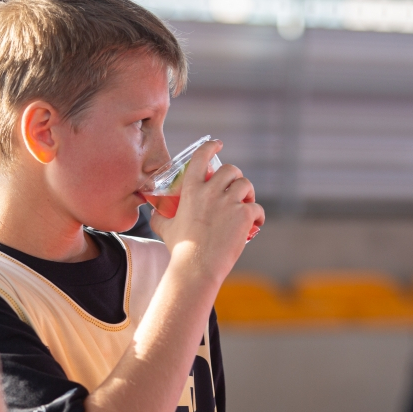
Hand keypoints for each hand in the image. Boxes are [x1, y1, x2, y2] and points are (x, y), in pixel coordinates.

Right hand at [150, 140, 263, 283]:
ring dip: (248, 192)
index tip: (218, 144)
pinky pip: (257, 208)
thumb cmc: (181, 250)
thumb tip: (154, 211)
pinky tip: (256, 223)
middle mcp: (211, 192)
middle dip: (235, 176)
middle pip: (230, 170)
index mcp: (191, 191)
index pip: (201, 157)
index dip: (211, 146)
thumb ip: (159, 217)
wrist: (197, 268)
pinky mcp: (244, 215)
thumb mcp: (165, 228)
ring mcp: (229, 203)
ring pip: (246, 184)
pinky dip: (258, 215)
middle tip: (235, 189)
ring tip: (247, 204)